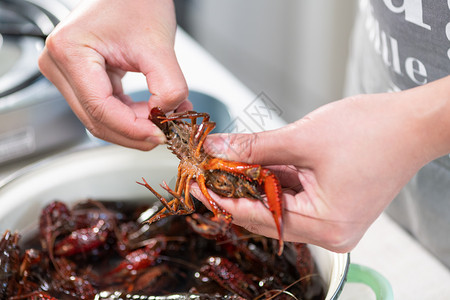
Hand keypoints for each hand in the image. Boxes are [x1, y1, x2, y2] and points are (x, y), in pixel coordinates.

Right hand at [38, 0, 188, 149]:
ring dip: (135, 125)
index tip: (159, 134)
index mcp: (69, 51)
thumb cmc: (137, 1)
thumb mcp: (158, 45)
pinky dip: (131, 114)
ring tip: (165, 118)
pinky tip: (153, 111)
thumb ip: (168, 86)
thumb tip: (166, 117)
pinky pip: (106, 107)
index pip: (100, 108)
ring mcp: (67, 72)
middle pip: (96, 120)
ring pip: (101, 118)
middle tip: (165, 133)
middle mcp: (59, 64)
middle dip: (134, 132)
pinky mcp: (81, 77)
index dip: (132, 129)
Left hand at [193, 77, 449, 252]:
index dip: (224, 200)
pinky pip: (295, 196)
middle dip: (237, 189)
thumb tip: (216, 149)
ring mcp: (333, 219)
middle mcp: (331, 231)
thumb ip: (254, 147)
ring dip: (255, 182)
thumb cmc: (374, 131)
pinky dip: (275, 179)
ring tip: (227, 163)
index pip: (259, 217)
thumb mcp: (303, 138)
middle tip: (208, 171)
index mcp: (326, 225)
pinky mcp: (335, 205)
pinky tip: (256, 163)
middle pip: (267, 213)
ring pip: (280, 203)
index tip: (198, 186)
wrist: (413, 123)